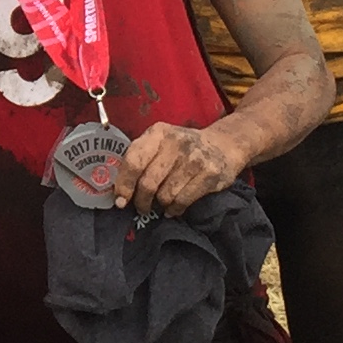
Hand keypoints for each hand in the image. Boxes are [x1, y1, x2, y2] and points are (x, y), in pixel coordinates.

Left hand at [113, 122, 243, 216]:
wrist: (224, 145)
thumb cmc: (182, 148)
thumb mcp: (160, 142)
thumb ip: (140, 158)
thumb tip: (118, 191)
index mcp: (158, 133)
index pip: (134, 161)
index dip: (124, 184)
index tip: (120, 200)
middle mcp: (176, 143)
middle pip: (148, 182)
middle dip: (141, 201)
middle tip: (141, 207)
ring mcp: (194, 159)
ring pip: (165, 195)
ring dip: (160, 204)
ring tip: (161, 203)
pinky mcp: (209, 174)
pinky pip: (182, 201)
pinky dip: (175, 209)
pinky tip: (174, 207)